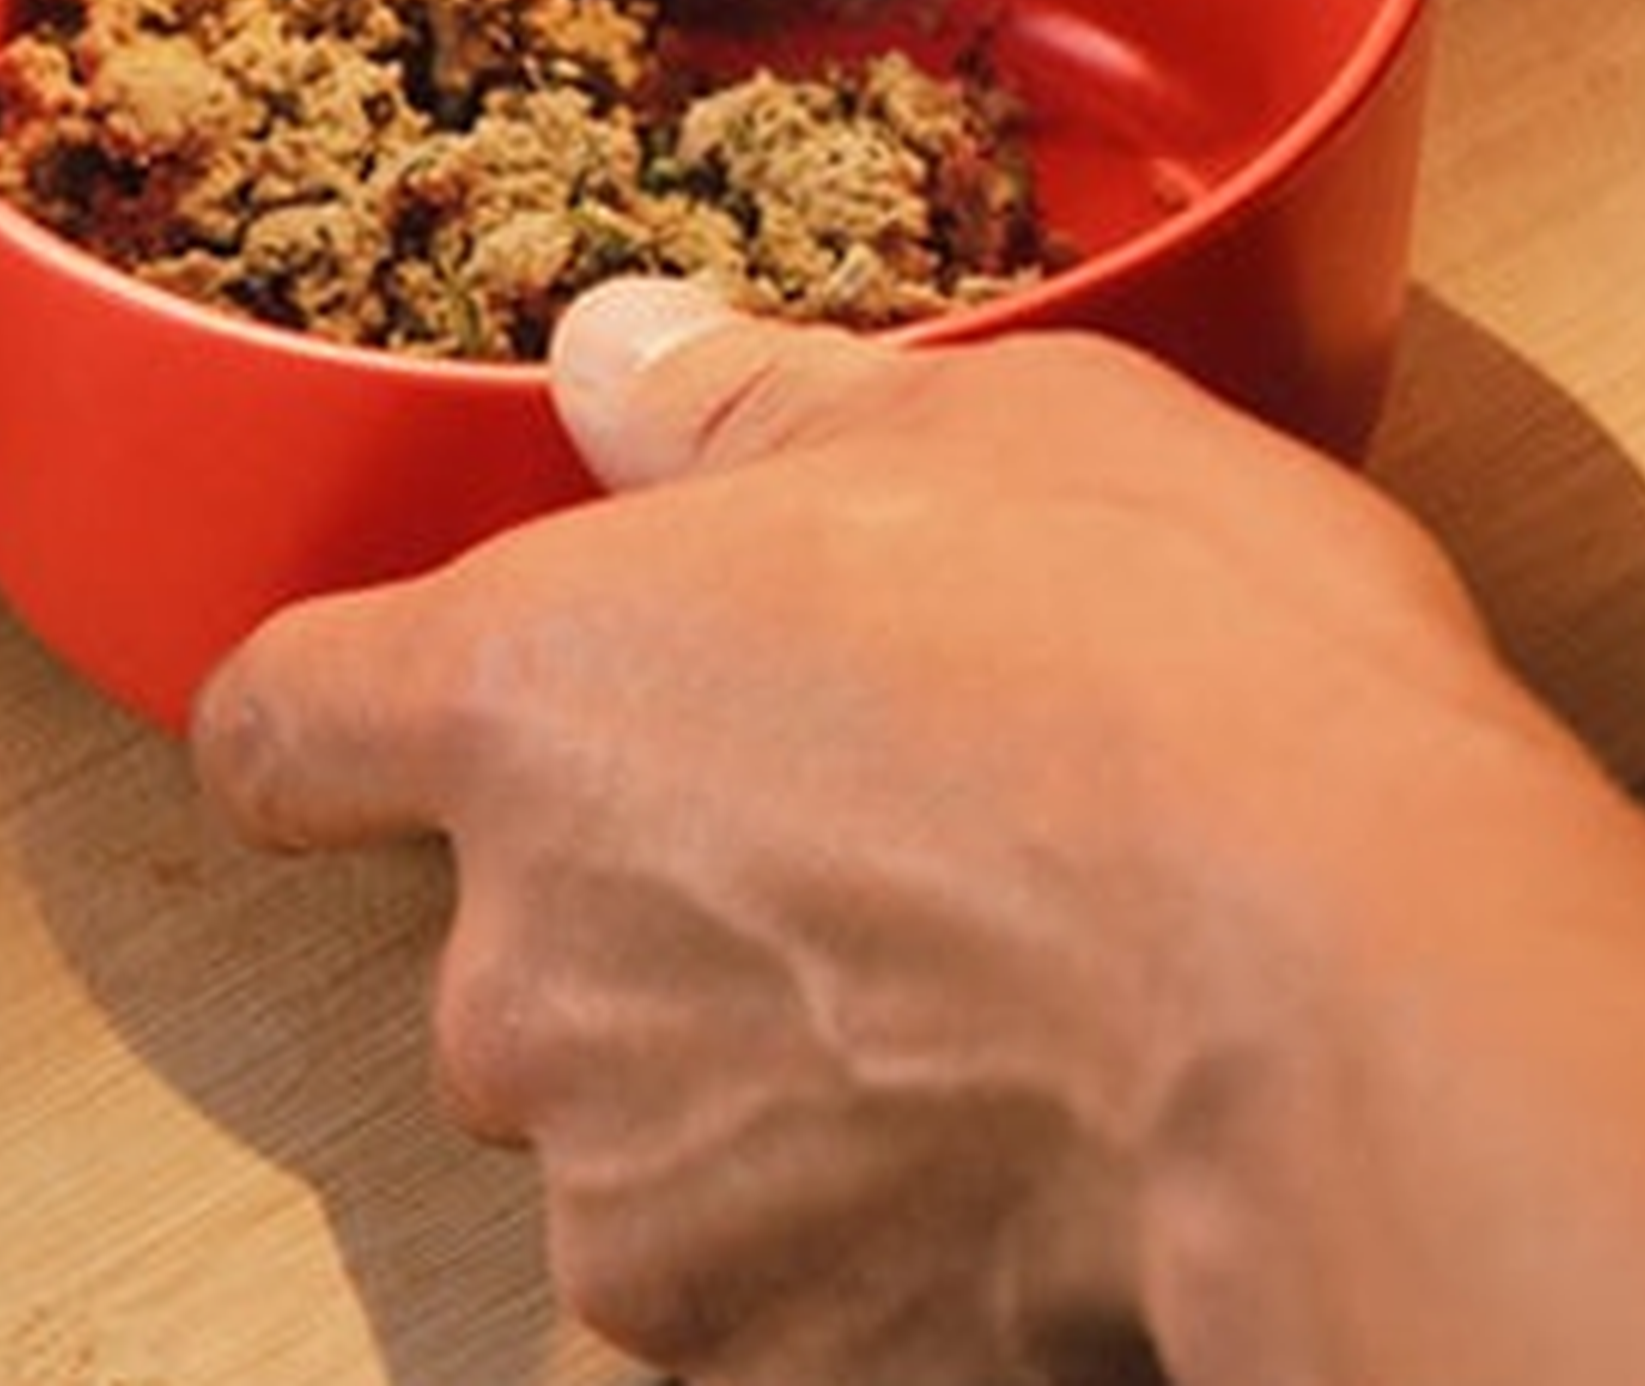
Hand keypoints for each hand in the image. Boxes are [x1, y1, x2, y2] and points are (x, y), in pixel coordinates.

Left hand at [189, 280, 1536, 1384]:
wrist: (1361, 999)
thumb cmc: (1183, 674)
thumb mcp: (988, 428)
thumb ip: (747, 409)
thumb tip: (616, 359)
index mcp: (532, 692)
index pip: (284, 721)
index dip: (341, 720)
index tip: (413, 724)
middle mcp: (524, 961)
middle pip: (503, 942)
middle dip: (645, 906)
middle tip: (873, 837)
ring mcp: (637, 1196)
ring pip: (643, 1129)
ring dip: (759, 1081)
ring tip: (990, 995)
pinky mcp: (775, 1369)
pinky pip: (778, 1287)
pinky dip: (868, 1238)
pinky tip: (1033, 1138)